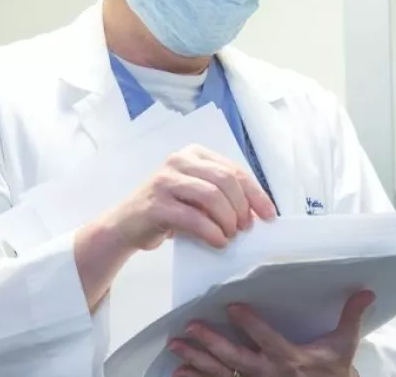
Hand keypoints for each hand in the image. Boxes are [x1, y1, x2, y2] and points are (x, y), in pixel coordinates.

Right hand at [102, 144, 277, 251]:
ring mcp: (165, 180)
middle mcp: (179, 161)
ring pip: (212, 196)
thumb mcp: (197, 195)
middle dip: (242, 207)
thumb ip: (223, 194)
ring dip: (228, 219)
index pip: (234, 170)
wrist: (126, 225)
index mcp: (194, 154)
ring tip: (231, 235)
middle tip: (245, 228)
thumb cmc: (168, 210)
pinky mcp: (156, 204)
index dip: (256, 194)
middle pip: (226, 180)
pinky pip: (193, 217)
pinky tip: (218, 241)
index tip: (269, 215)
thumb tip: (258, 211)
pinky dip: (211, 232)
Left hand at [168, 290, 374, 376]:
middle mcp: (269, 374)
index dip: (249, 324)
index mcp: (290, 358)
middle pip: (235, 358)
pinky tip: (180, 372)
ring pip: (221, 373)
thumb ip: (351, 316)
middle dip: (211, 342)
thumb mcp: (344, 345)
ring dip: (196, 360)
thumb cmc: (333, 372)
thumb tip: (366, 292)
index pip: (266, 338)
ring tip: (176, 347)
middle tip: (191, 327)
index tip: (232, 307)